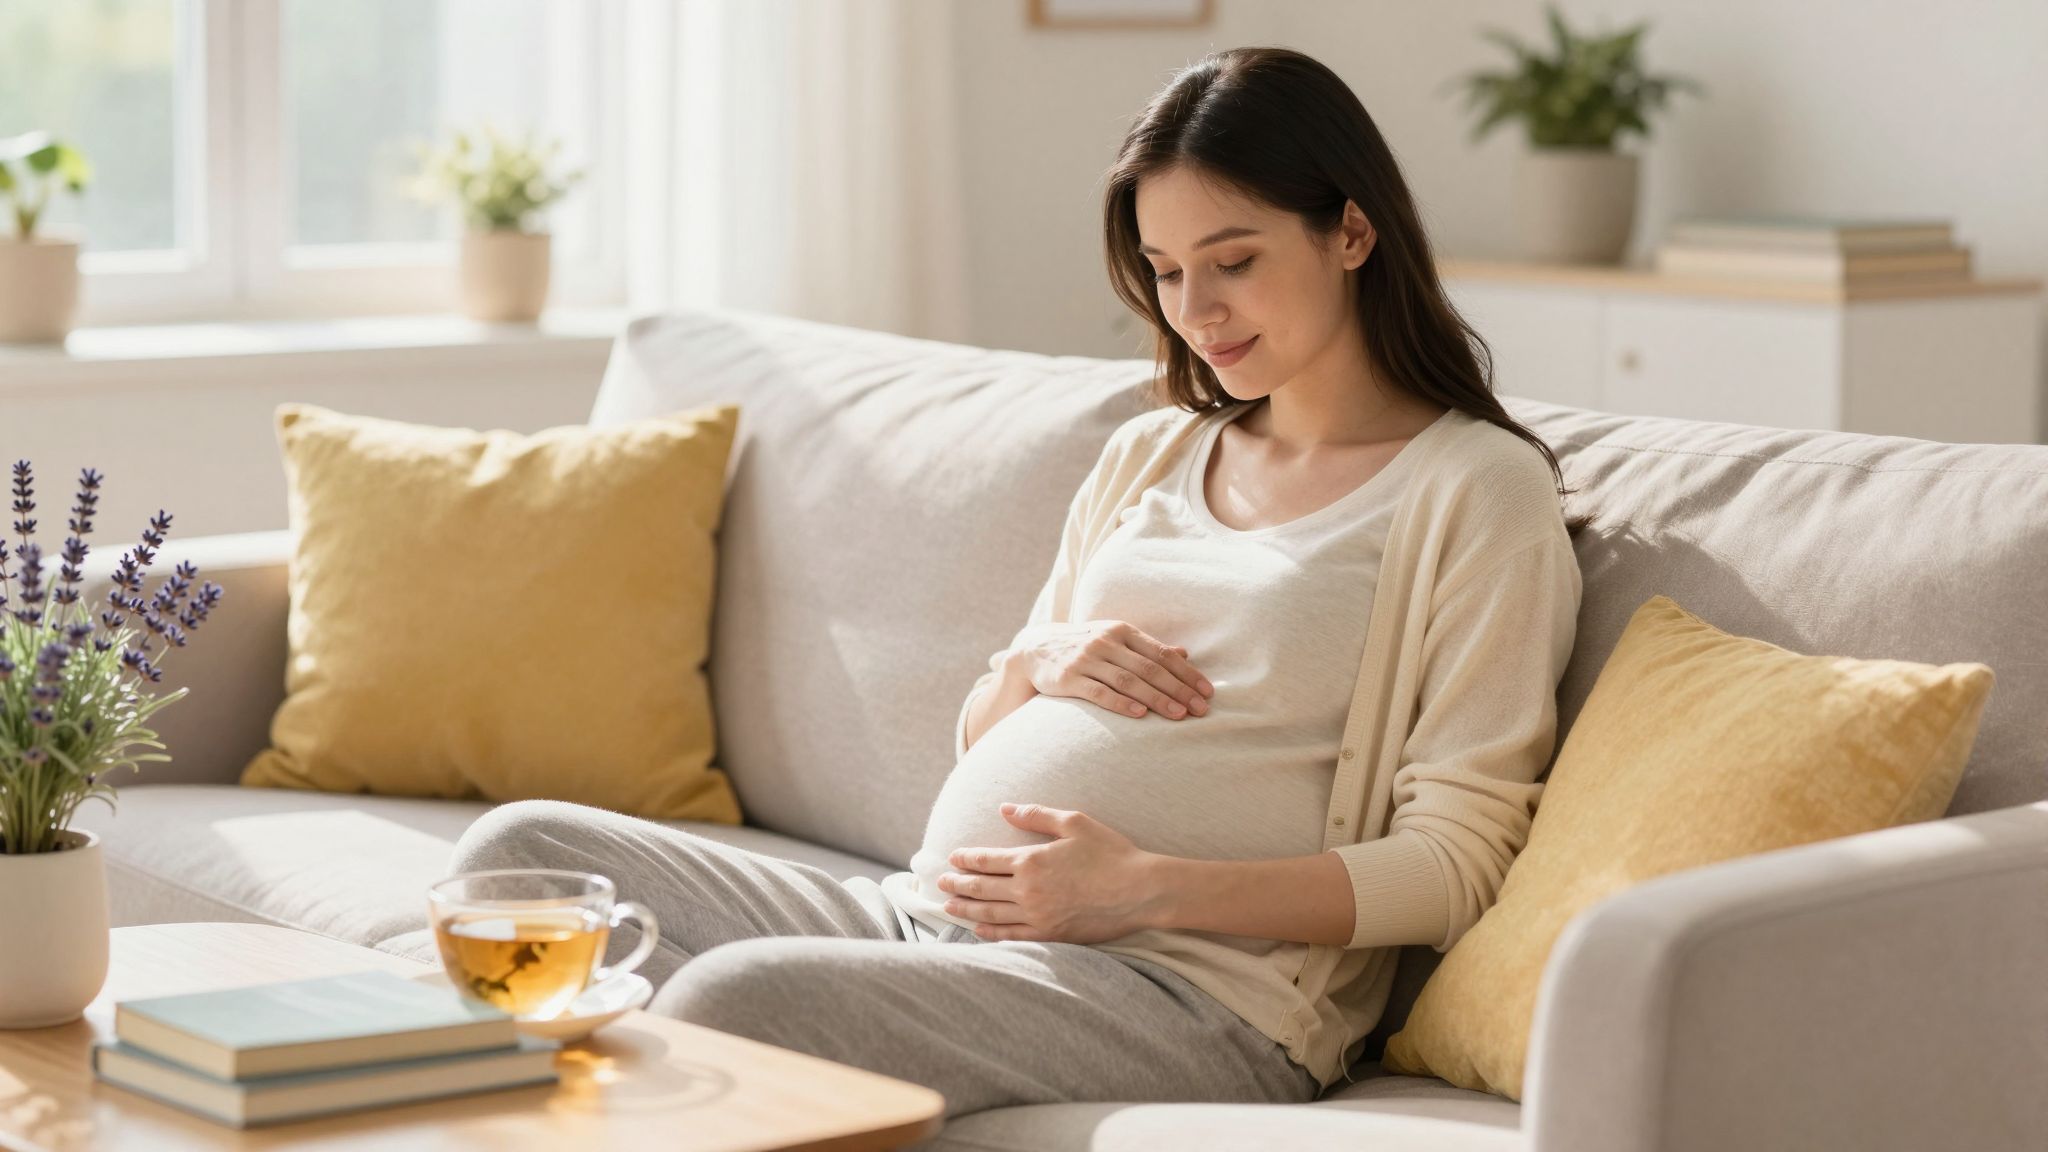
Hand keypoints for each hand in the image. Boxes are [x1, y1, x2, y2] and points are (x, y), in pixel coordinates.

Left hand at [938, 803, 1165, 943]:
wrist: (1140, 891)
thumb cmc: (1110, 853)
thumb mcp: (1074, 823)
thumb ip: (1035, 815)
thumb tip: (1004, 808)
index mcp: (1031, 861)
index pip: (986, 860)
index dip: (966, 858)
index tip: (951, 857)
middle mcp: (1028, 891)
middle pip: (981, 888)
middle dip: (957, 884)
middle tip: (940, 882)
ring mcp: (1037, 916)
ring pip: (991, 914)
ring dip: (966, 909)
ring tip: (948, 906)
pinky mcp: (1050, 935)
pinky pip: (1011, 936)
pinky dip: (990, 933)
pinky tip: (978, 930)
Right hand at [1005, 620, 1213, 720]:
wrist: (1035, 648)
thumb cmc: (1084, 645)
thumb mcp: (1115, 639)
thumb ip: (1147, 648)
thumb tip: (1185, 653)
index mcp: (1122, 631)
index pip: (1162, 653)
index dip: (1187, 673)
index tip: (1207, 692)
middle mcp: (1106, 642)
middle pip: (1149, 668)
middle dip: (1178, 690)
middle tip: (1200, 709)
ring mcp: (1086, 659)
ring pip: (1128, 681)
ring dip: (1156, 699)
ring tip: (1178, 715)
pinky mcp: (1068, 678)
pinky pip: (1099, 692)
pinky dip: (1121, 703)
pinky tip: (1139, 715)